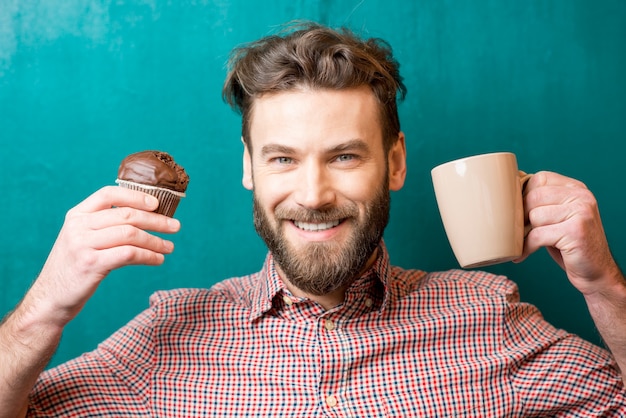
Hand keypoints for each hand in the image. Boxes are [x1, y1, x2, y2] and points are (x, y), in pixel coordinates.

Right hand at [29, 186, 180, 326]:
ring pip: (131, 234)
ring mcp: (82, 244)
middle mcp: (78, 226)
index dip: (135, 196)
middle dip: (156, 220)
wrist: (50, 298)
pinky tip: (158, 260)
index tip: (156, 203)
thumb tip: (145, 215)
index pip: (108, 194)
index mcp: (77, 214)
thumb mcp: (81, 239)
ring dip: (156, 240)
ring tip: (170, 247)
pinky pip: (129, 254)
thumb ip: (103, 225)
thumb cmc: (74, 267)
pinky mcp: (90, 264)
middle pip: (126, 214)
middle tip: (176, 226)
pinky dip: (149, 255)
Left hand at [517, 171, 622, 294]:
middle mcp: (581, 197)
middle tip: (518, 230)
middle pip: (534, 197)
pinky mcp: (575, 232)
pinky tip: (522, 254)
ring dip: (524, 233)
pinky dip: (526, 247)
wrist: (596, 272)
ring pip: (534, 216)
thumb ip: (542, 202)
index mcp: (576, 189)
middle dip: (521, 216)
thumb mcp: (558, 217)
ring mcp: (580, 213)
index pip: (540, 179)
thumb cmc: (569, 245)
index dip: (523, 195)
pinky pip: (537, 235)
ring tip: (524, 242)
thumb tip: (506, 192)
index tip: (517, 212)